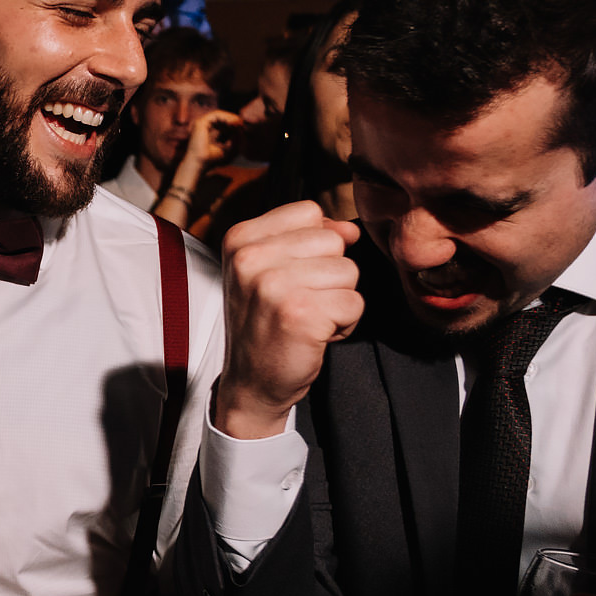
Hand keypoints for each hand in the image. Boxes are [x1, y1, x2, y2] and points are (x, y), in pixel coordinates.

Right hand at [168, 110, 244, 197]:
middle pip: (221, 117)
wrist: (200, 163)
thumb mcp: (227, 148)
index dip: (232, 124)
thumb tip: (240, 129)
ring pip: (220, 114)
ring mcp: (201, 122)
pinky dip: (226, 117)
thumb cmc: (211, 159)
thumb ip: (234, 139)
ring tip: (239, 124)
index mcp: (206, 131)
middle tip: (242, 124)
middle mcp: (203, 125)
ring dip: (231, 118)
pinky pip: (216, 114)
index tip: (242, 128)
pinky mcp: (201, 122)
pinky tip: (233, 123)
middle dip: (233, 120)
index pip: (222, 123)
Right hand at [215, 201, 363, 438]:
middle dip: (330, 275)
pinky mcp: (300, 315)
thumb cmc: (265, 324)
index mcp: (240, 239)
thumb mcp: (269, 270)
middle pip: (333, 241)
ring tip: (308, 318)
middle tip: (301, 302)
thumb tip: (350, 230)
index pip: (309, 212)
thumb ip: (306, 238)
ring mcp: (273, 286)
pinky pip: (354, 303)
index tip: (293, 275)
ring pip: (348, 271)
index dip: (315, 245)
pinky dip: (344, 325)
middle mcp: (251, 258)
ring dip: (338, 301)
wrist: (251, 383)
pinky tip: (316, 335)